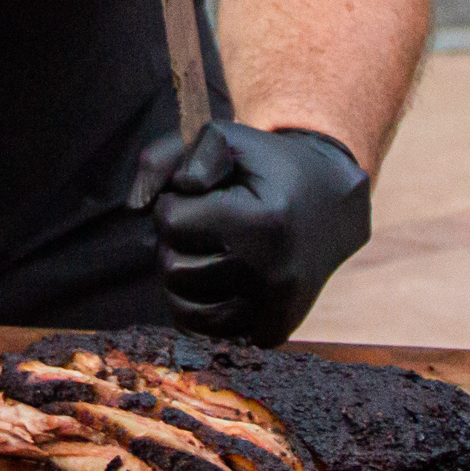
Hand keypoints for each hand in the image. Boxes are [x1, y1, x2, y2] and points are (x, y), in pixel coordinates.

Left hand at [128, 119, 370, 347]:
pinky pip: (202, 329)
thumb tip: (135, 207)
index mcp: (264, 224)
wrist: (334, 205)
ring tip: (213, 245)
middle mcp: (272, 276)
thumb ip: (165, 156)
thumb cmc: (269, 167)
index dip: (177, 201)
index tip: (206, 194)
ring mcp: (273, 311)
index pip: (172, 222)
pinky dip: (199, 302)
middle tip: (210, 220)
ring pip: (180, 303)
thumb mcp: (222, 138)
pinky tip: (220, 274)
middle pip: (172, 267)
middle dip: (179, 239)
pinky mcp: (272, 332)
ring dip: (185, 270)